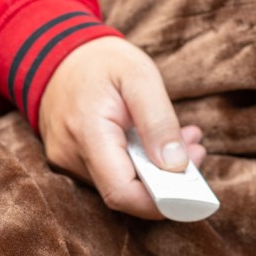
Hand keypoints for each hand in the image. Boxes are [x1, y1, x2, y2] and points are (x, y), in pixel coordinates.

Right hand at [37, 36, 205, 219]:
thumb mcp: (139, 76)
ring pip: (120, 183)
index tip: (193, 190)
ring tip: (184, 139)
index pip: (121, 192)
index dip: (160, 202)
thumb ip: (159, 121)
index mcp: (87, 132)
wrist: (57, 52)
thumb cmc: (101, 61)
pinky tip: (159, 142)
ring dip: (157, 170)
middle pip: (125, 192)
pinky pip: (111, 173)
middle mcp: (71, 155)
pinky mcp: (73, 160)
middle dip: (167, 181)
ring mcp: (68, 161)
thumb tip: (176, 166)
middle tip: (197, 151)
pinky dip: (140, 163)